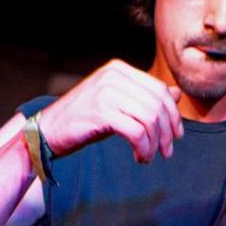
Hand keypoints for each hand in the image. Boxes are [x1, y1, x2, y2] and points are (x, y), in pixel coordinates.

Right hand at [37, 59, 183, 163]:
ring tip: (148, 156)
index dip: (173, 115)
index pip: (160, 90)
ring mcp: (106, 92)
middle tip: (166, 152)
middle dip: (167, 132)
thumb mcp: (118, 103)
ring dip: (154, 143)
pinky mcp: (101, 112)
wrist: (48, 131)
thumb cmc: (84, 119)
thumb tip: (176, 94)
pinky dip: (143, 148)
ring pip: (150, 119)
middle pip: (158, 105)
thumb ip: (145, 97)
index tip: (176, 135)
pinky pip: (136, 132)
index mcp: (119, 69)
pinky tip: (139, 157)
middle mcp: (114, 76)